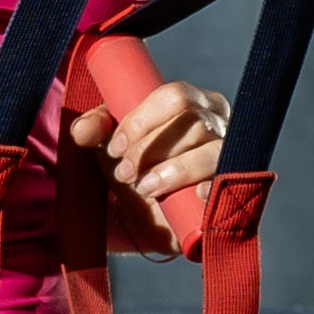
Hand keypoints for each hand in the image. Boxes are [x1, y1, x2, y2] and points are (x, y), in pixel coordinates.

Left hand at [69, 79, 229, 250]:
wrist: (150, 217)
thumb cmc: (136, 167)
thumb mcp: (113, 145)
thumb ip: (96, 129)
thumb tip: (82, 131)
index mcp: (193, 103)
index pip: (174, 96)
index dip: (142, 120)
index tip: (115, 147)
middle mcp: (218, 124)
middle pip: (192, 122)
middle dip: (151, 148)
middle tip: (125, 172)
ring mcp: (229, 156)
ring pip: (209, 153)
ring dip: (172, 171)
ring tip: (145, 188)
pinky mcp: (232, 188)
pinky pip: (229, 184)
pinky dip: (209, 189)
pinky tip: (193, 197)